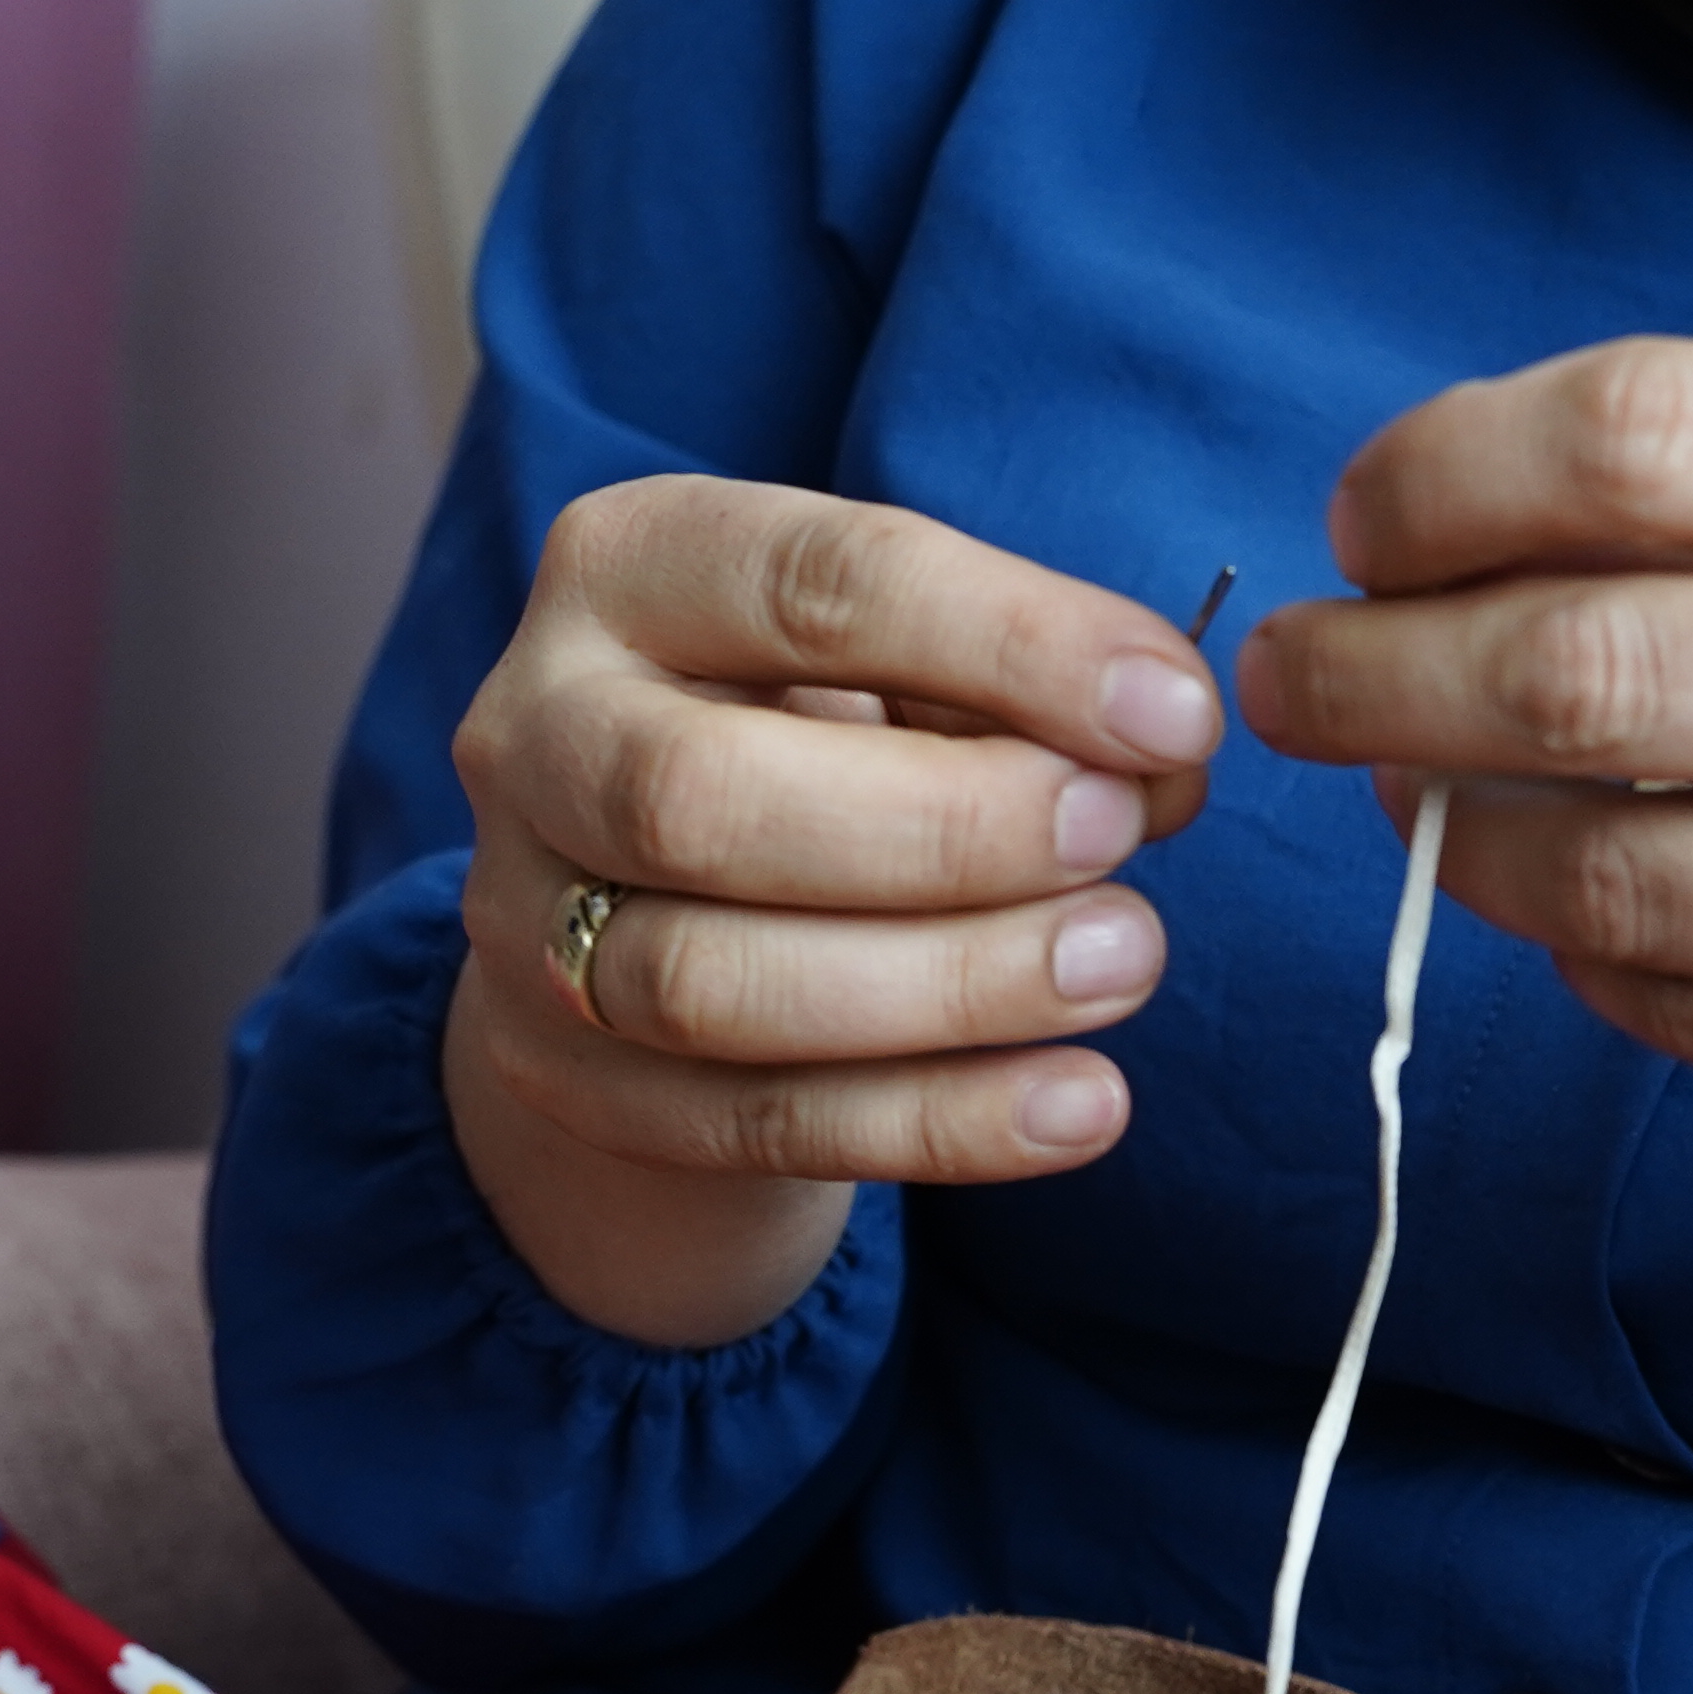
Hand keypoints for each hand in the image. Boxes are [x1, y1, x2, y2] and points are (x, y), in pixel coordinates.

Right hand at [439, 477, 1228, 1346]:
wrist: (662, 907)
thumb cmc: (822, 742)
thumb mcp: (899, 669)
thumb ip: (1015, 690)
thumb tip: (1163, 751)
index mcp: (623, 568)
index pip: (808, 585)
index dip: (1008, 643)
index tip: (1174, 709)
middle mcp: (533, 733)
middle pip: (698, 794)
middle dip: (944, 827)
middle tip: (1119, 836)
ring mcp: (518, 922)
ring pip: (706, 982)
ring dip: (947, 982)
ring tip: (1124, 962)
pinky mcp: (560, 1079)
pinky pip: (750, 1124)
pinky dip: (936, 1123)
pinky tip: (1080, 1106)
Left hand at [1232, 340, 1692, 1271]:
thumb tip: (1434, 527)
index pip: (1644, 441)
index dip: (1445, 477)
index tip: (1364, 516)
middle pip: (1587, 673)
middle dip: (1374, 674)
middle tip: (1286, 676)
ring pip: (1607, 880)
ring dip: (1451, 834)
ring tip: (1410, 788)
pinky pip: (1688, 1019)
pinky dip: (1582, 959)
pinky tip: (1568, 900)